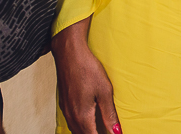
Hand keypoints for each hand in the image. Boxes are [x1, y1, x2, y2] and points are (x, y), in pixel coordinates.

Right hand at [51, 19, 121, 133]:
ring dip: (87, 132)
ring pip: (75, 130)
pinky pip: (71, 121)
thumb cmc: (87, 69)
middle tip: (107, 132)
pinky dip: (80, 126)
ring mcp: (66, 109)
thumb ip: (109, 114)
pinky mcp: (64, 103)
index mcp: (82, 115)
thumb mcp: (104, 91)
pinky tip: (87, 120)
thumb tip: (116, 131)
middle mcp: (71, 116)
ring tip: (99, 128)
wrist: (69, 54)